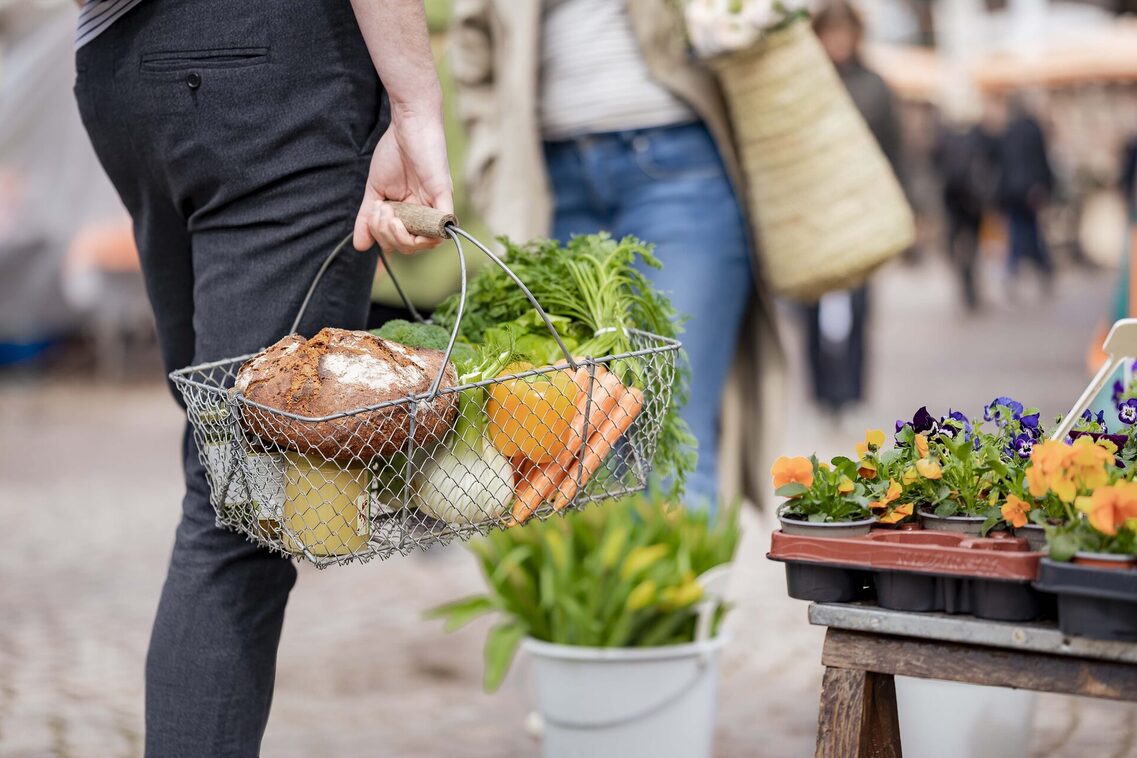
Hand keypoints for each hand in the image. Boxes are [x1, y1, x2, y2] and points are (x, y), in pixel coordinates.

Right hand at [353, 105, 453, 253]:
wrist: (406, 126)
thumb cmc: (393, 154)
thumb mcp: (374, 191)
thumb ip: (368, 217)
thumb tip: (360, 246)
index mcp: (409, 214)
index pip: (399, 244)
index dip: (383, 238)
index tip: (372, 214)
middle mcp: (424, 214)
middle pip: (409, 246)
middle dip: (387, 235)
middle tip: (379, 211)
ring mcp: (435, 207)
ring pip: (424, 242)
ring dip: (399, 235)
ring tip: (386, 212)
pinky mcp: (444, 196)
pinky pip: (442, 226)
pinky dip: (424, 230)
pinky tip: (402, 218)